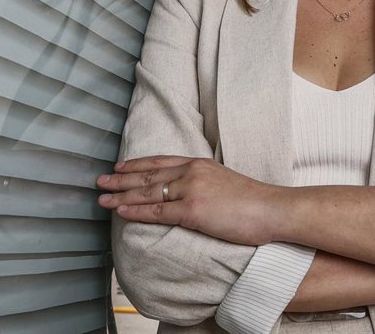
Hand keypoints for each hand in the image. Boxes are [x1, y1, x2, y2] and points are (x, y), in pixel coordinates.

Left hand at [96, 156, 280, 245]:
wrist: (274, 209)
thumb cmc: (256, 202)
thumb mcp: (225, 183)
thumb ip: (205, 183)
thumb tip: (193, 193)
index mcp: (200, 164)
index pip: (161, 162)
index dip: (137, 164)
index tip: (120, 166)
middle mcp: (192, 172)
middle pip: (148, 175)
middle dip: (121, 178)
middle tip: (100, 180)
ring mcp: (191, 190)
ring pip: (147, 193)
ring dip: (121, 195)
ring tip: (101, 198)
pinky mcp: (193, 211)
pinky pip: (157, 212)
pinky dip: (135, 212)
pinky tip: (120, 212)